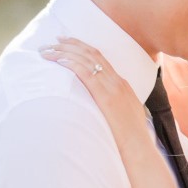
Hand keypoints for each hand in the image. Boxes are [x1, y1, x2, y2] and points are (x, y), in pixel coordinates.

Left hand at [40, 38, 148, 153]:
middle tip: (54, 39)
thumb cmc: (130, 138)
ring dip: (65, 52)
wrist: (139, 148)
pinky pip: (87, 73)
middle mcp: (118, 81)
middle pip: (92, 54)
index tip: (67, 42)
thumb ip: (114, 106)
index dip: (82, 47)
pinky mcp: (107, 97)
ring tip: (47, 50)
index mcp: (122, 84)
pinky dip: (72, 64)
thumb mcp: (124, 116)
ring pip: (87, 60)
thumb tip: (102, 107)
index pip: (100, 58)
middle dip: (71, 44)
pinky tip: (59, 60)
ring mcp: (113, 88)